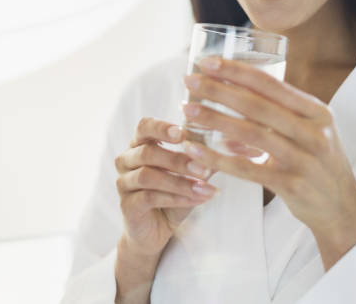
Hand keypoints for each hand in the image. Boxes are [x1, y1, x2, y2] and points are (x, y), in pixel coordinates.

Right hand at [115, 117, 217, 257]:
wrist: (157, 230)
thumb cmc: (174, 193)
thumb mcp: (190, 172)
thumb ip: (203, 156)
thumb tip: (232, 144)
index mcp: (140, 144)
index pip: (145, 126)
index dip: (161, 127)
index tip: (183, 132)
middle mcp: (127, 160)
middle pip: (147, 152)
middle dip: (178, 159)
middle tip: (204, 168)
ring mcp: (124, 183)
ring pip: (148, 176)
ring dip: (179, 181)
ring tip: (204, 187)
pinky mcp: (127, 205)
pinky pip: (149, 198)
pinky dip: (175, 198)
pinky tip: (195, 200)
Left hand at [182, 57, 355, 243]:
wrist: (341, 207)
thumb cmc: (318, 159)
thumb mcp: (310, 128)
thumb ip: (279, 110)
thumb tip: (230, 91)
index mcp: (316, 110)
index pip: (270, 83)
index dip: (236, 71)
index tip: (207, 62)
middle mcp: (313, 131)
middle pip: (256, 105)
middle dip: (218, 90)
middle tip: (188, 81)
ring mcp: (303, 159)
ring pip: (250, 134)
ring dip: (214, 120)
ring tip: (187, 110)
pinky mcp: (291, 185)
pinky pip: (247, 169)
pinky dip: (219, 159)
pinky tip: (196, 151)